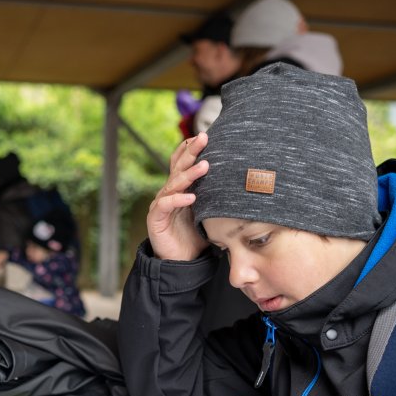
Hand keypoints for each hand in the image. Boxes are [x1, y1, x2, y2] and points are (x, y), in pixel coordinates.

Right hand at [147, 133, 209, 260]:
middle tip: (204, 137)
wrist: (180, 260)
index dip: (189, 148)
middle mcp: (168, 192)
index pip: (181, 162)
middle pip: (178, 166)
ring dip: (189, 174)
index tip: (204, 134)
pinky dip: (178, 200)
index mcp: (179, 188)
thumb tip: (240, 183)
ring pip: (174, 184)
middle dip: (191, 151)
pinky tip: (191, 197)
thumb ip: (214, 197)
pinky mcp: (156, 218)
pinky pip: (166, 205)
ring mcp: (161, 204)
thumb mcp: (206, 212)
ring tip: (204, 166)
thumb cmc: (194, 235)